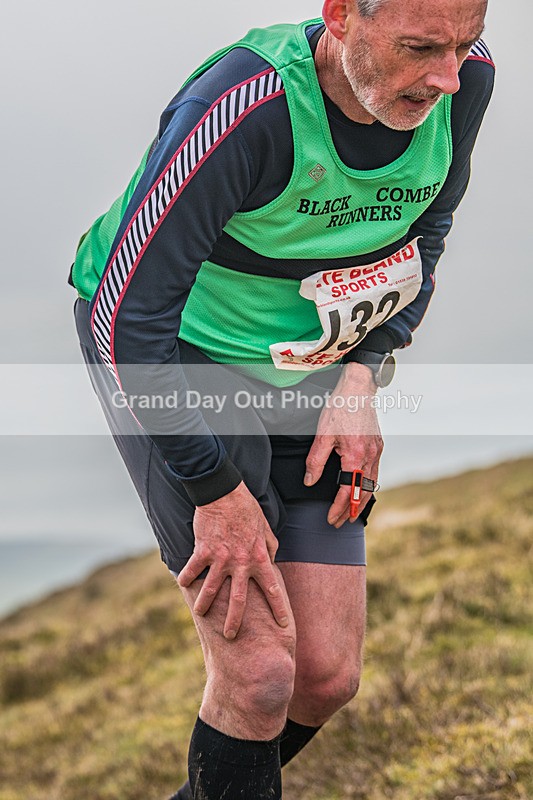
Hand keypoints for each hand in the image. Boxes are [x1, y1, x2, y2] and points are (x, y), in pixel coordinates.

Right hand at [178, 482, 289, 639]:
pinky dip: (186, 578)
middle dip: (235, 621)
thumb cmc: (247, 509)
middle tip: (231, 636)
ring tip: (200, 613)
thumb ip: (269, 547)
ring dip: (205, 604)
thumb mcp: (266, 528)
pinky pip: (193, 569)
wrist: (224, 493)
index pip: (272, 588)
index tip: (283, 625)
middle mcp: (241, 562)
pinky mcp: (203, 550)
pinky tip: (183, 585)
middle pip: (240, 600)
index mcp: (259, 558)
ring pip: (213, 589)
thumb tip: (272, 560)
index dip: (278, 608)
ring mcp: (221, 558)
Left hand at [304, 362, 383, 527]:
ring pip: (372, 484)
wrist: (358, 388)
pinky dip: (368, 486)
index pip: (347, 491)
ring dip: (361, 500)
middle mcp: (370, 456)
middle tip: (340, 523)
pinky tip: (361, 489)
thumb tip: (310, 481)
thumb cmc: (340, 408)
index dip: (339, 508)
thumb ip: (316, 461)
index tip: (331, 519)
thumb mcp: (322, 434)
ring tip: (351, 512)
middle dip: (352, 511)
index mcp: (356, 456)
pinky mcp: (378, 445)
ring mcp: (377, 451)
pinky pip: (375, 472)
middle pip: (364, 493)